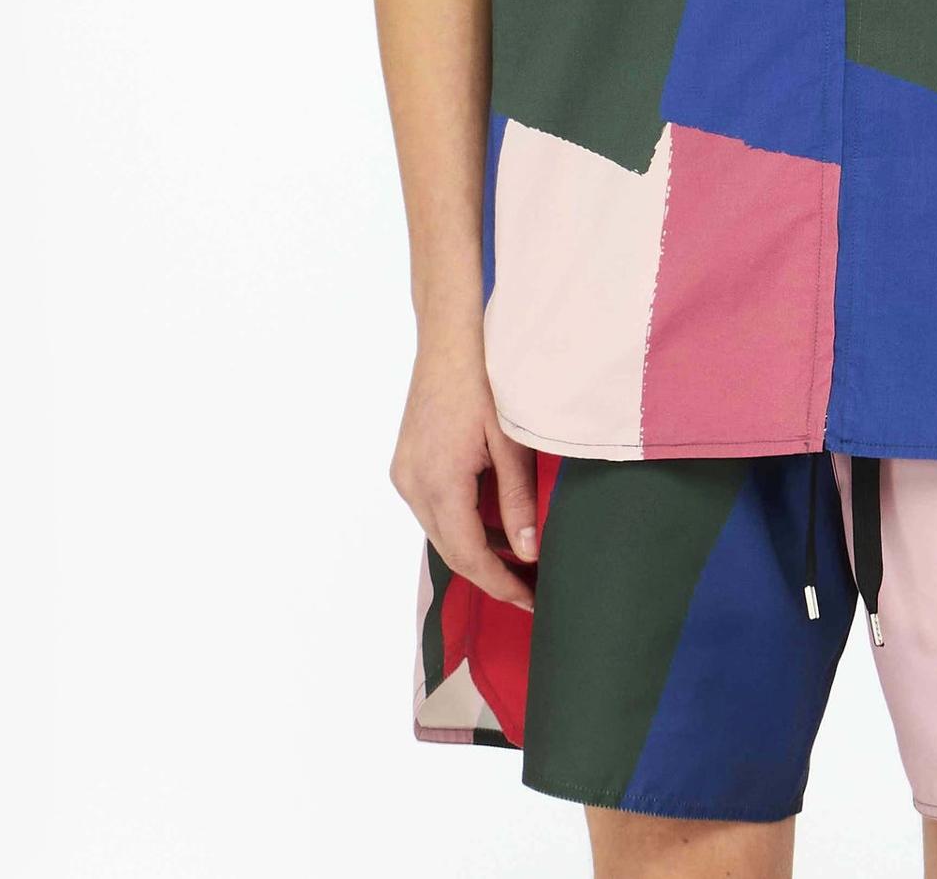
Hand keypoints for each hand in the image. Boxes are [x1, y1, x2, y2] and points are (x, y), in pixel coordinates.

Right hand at [390, 333, 538, 611]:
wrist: (450, 335)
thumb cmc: (487, 378)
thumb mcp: (513, 441)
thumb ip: (519, 500)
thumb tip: (528, 551)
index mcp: (439, 481)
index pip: (469, 555)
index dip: (501, 584)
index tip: (532, 602)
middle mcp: (412, 483)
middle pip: (451, 549)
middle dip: (490, 574)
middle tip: (531, 589)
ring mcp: (404, 472)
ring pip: (440, 531)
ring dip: (474, 550)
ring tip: (517, 563)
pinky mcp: (406, 462)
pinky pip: (433, 508)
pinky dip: (460, 524)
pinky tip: (490, 526)